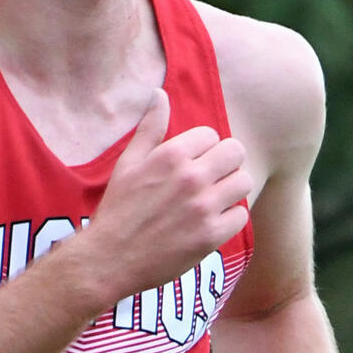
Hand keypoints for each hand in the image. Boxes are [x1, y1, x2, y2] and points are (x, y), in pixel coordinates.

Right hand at [82, 88, 251, 305]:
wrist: (110, 259)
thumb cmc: (117, 209)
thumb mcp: (128, 163)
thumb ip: (150, 128)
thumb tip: (160, 93)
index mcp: (171, 155)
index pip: (211, 135)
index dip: (202, 148)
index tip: (190, 163)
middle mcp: (191, 178)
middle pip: (236, 152)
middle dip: (224, 162)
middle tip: (209, 177)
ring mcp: (203, 207)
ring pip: (243, 181)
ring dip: (230, 188)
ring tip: (212, 198)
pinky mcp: (211, 235)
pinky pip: (241, 215)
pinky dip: (229, 217)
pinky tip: (210, 221)